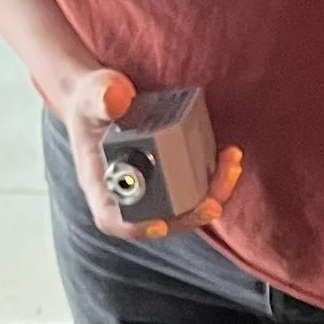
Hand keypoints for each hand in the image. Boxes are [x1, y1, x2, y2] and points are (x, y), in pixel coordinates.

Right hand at [59, 64, 244, 242]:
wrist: (105, 98)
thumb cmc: (93, 101)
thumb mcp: (92, 96)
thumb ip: (101, 98)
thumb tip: (116, 97)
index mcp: (102, 185)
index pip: (114, 219)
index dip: (137, 227)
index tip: (160, 225)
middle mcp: (130, 194)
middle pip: (162, 218)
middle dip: (191, 214)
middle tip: (213, 203)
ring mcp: (155, 188)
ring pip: (187, 206)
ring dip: (214, 193)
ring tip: (231, 164)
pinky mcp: (174, 176)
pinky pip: (198, 187)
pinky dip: (217, 177)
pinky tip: (230, 156)